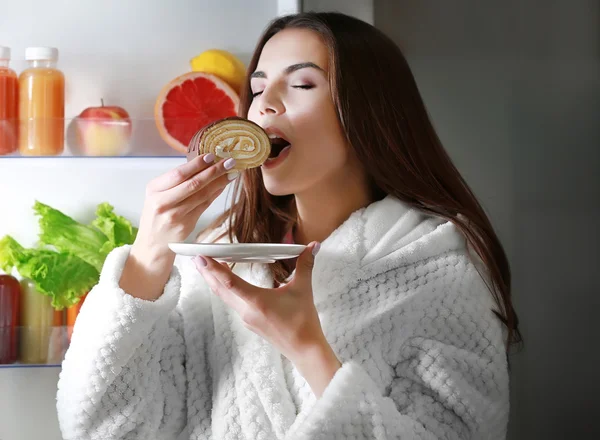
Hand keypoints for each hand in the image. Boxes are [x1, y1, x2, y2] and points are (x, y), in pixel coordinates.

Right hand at [134, 154, 237, 257]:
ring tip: (231, 173)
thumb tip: (204, 164)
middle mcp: (163, 202)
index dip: (197, 164)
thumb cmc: (157, 214)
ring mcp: (175, 215)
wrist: (152, 242)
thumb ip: (176, 181)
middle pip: (193, 183)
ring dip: (219, 182)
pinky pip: (205, 205)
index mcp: (154, 189)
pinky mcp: (186, 224)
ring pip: (202, 194)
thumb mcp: (158, 194)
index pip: (179, 173)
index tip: (212, 155)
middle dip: (214, 171)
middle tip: (229, 162)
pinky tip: (223, 186)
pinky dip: (216, 193)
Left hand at [194, 242, 341, 395]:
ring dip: (214, 282)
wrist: (305, 350)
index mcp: (257, 302)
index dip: (213, 269)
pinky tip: (226, 283)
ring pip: (225, 297)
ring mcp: (247, 318)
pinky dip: (225, 290)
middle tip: (196, 257)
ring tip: (205, 267)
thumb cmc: (304, 322)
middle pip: (221, 289)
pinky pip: (232, 303)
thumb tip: (313, 245)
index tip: (201, 257)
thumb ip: (306, 265)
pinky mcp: (250, 322)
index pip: (230, 282)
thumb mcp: (304, 290)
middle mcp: (247, 311)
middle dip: (207, 273)